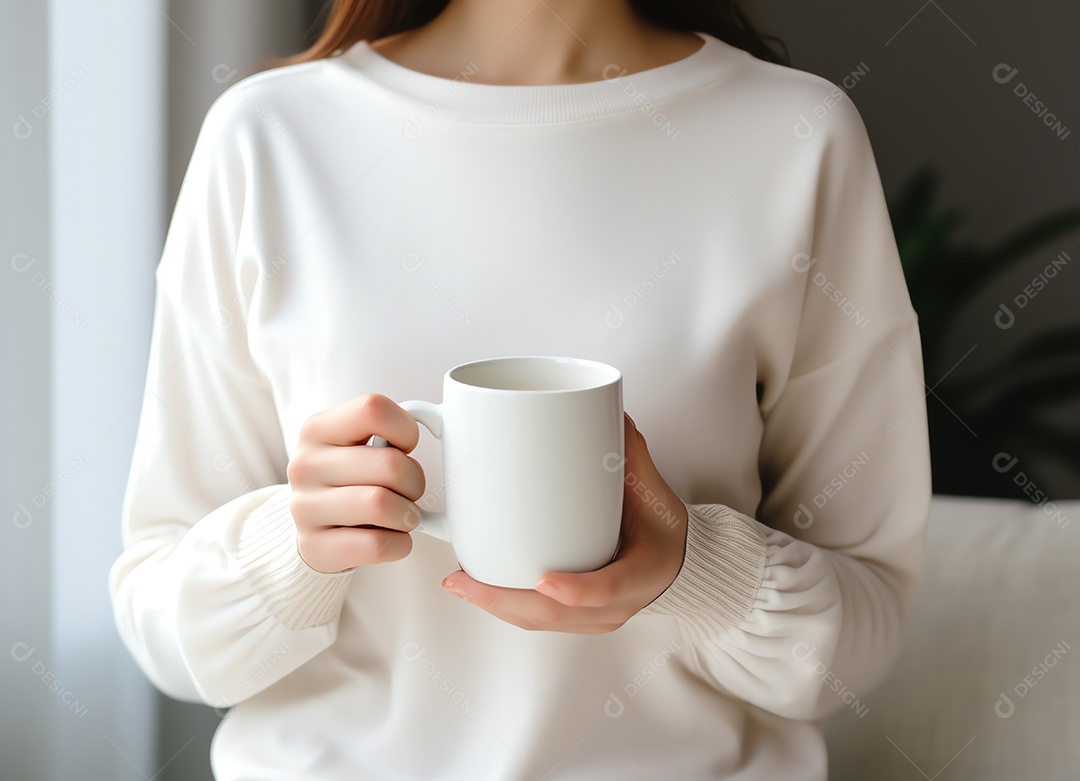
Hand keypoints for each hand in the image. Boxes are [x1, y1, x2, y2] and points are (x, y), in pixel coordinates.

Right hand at [287, 394, 425, 572]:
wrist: (316, 528)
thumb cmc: (351, 479)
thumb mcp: (357, 443)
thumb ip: (389, 427)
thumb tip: (434, 421)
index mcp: (317, 429)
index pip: (373, 409)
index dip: (405, 429)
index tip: (405, 446)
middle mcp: (305, 466)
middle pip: (390, 465)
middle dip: (415, 481)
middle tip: (408, 489)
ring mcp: (304, 508)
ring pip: (382, 505)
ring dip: (407, 514)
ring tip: (400, 514)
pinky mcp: (314, 547)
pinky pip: (376, 544)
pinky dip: (399, 543)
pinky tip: (390, 536)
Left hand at [441, 414, 687, 632]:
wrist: (681, 566)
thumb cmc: (665, 530)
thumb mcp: (655, 494)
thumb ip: (634, 455)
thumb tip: (613, 413)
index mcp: (641, 575)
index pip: (608, 589)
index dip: (576, 589)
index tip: (543, 579)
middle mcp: (617, 606)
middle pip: (555, 615)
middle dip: (502, 601)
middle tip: (460, 579)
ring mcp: (596, 619)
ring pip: (539, 622)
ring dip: (495, 605)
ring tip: (457, 582)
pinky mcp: (580, 620)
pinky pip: (538, 621)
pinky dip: (506, 608)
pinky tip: (477, 591)